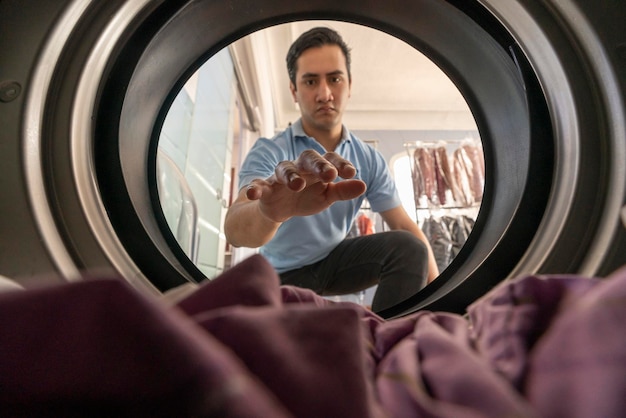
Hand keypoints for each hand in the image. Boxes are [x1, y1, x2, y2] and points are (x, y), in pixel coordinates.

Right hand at [245, 149, 365, 221]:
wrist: (281, 209)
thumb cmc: (307, 197)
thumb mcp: (327, 196)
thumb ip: (343, 190)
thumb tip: (364, 185)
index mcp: (316, 167)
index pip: (329, 159)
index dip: (340, 164)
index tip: (351, 173)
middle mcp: (299, 167)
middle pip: (308, 158)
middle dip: (318, 165)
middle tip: (330, 175)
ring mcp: (280, 176)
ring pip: (284, 169)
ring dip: (291, 175)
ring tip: (297, 185)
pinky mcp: (264, 187)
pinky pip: (258, 184)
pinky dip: (255, 187)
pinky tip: (253, 192)